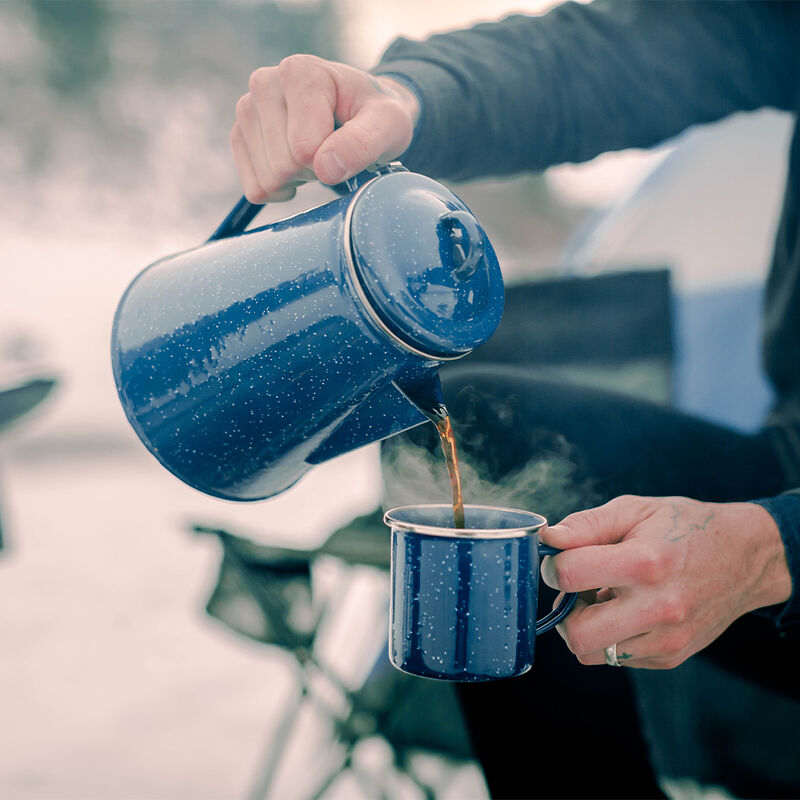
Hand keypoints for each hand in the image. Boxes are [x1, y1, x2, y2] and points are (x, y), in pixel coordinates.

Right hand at [230, 55, 419, 202]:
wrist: (361, 111)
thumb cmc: (376, 116)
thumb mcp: (389, 126)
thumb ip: (363, 144)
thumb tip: (326, 169)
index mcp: (300, 72)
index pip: (303, 149)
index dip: (331, 161)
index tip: (345, 143)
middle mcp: (265, 83)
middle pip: (283, 166)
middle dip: (313, 172)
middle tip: (331, 151)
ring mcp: (247, 109)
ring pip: (267, 180)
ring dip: (297, 180)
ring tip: (316, 155)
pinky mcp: (239, 136)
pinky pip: (254, 188)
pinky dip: (280, 190)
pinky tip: (297, 170)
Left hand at [539, 495, 790, 668]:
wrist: (746, 556)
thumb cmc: (684, 527)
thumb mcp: (635, 510)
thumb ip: (586, 525)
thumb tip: (547, 541)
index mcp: (645, 563)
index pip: (569, 575)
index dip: (552, 565)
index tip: (559, 559)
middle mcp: (659, 608)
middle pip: (576, 633)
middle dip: (564, 610)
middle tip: (577, 587)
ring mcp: (667, 639)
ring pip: (593, 652)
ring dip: (586, 627)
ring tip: (604, 597)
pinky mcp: (671, 657)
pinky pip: (616, 657)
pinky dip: (610, 635)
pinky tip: (627, 609)